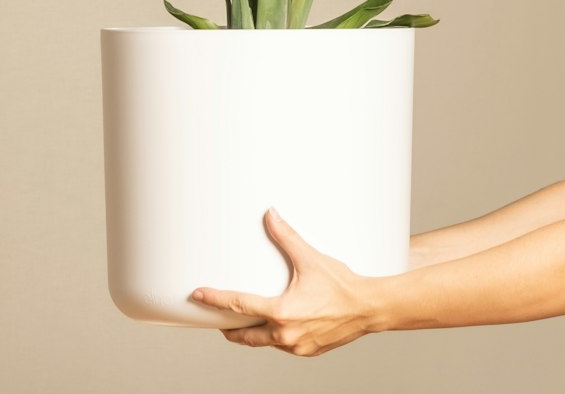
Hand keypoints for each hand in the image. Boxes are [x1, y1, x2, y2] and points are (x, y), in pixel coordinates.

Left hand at [191, 208, 382, 357]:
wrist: (367, 308)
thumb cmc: (341, 285)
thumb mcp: (310, 259)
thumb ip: (286, 237)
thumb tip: (270, 215)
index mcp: (281, 312)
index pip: (238, 306)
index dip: (214, 299)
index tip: (197, 296)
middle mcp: (285, 334)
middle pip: (244, 335)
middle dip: (228, 328)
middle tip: (216, 318)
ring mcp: (295, 346)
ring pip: (263, 342)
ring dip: (251, 333)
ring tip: (241, 322)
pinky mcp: (306, 351)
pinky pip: (281, 345)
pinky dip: (272, 336)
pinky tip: (274, 326)